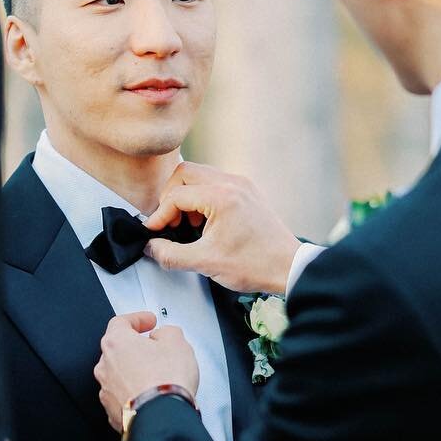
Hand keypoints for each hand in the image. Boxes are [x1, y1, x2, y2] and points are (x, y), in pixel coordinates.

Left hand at [94, 311, 200, 432]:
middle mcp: (105, 366)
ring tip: (157, 376)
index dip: (137, 319)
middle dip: (136, 348)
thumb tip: (164, 335)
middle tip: (155, 349)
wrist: (161, 419)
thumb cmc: (165, 382)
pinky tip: (151, 394)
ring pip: (119, 375)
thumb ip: (167, 332)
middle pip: (118, 349)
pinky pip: (123, 396)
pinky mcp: (113, 412)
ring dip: (135, 372)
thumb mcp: (177, 342)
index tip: (148, 321)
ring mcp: (107, 391)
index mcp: (116, 343)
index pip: (121, 322)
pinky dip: (135, 392)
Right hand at [142, 163, 298, 292]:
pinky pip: (215, 183)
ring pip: (200, 175)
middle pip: (185, 173)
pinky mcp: (247, 192)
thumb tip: (151, 247)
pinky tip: (204, 222)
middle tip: (169, 222)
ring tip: (187, 223)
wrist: (288, 267)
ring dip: (186, 196)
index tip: (154, 232)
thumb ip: (171, 255)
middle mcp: (232, 184)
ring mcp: (242, 185)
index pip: (176, 195)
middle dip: (170, 197)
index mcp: (222, 196)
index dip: (160, 215)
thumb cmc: (257, 264)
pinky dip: (202, 197)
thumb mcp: (206, 263)